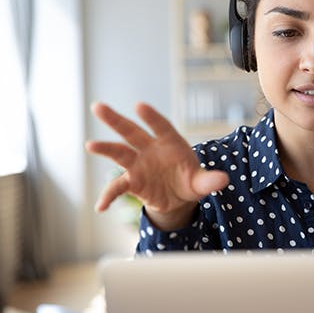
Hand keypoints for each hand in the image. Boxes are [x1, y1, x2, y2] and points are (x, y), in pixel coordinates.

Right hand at [85, 102, 228, 229]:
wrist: (178, 197)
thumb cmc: (190, 181)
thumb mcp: (201, 183)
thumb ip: (209, 180)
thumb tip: (223, 180)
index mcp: (170, 142)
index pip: (160, 126)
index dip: (151, 117)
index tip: (140, 106)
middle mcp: (150, 149)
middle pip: (131, 132)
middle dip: (115, 120)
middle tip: (98, 107)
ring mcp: (138, 164)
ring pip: (119, 153)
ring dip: (105, 148)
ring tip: (90, 145)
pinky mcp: (132, 182)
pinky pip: (117, 188)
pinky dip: (109, 196)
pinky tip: (100, 207)